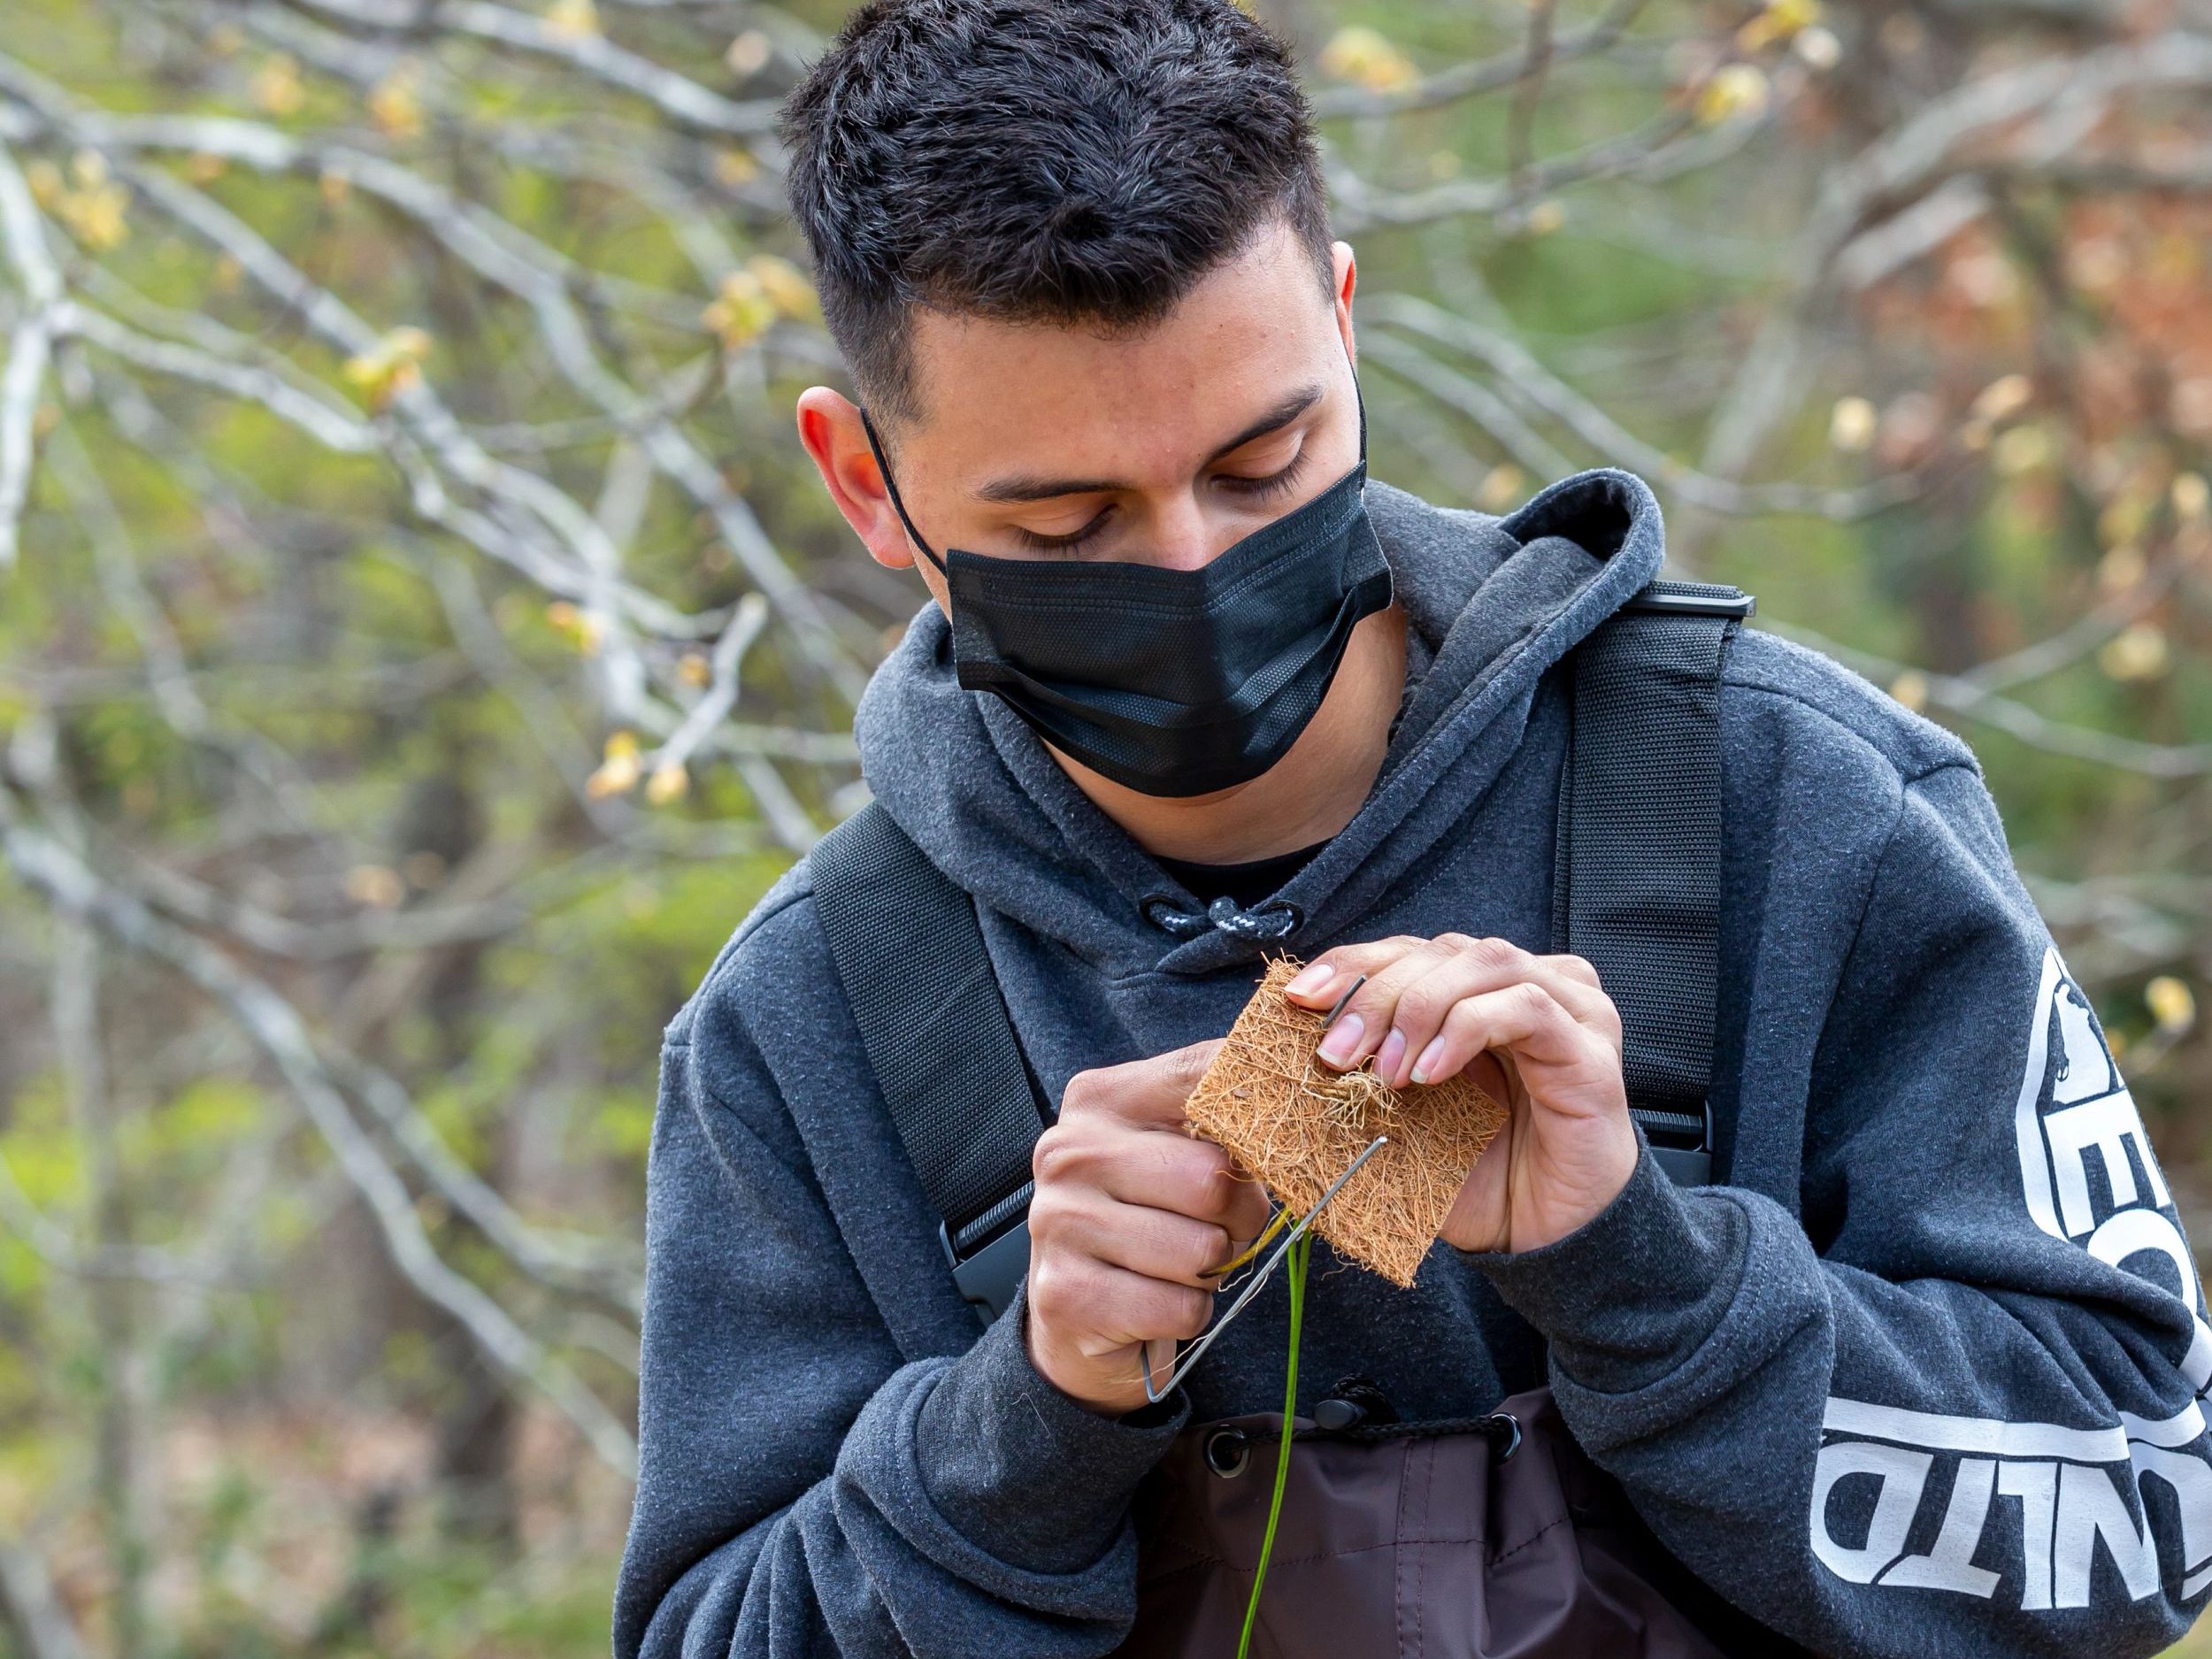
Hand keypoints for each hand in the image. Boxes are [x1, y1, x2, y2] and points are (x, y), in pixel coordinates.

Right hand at [1025, 1039, 1271, 1414]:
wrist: (1076, 1310)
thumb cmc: (1147, 1216)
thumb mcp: (1175, 1147)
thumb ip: (1223, 1110)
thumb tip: (1307, 1079)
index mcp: (1101, 1099)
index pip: (1207, 1077)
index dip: (1264, 1114)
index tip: (1282, 1139)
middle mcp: (1069, 1151)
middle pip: (1212, 1179)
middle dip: (1239, 1217)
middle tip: (1218, 1228)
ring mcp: (1060, 1223)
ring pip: (1202, 1251)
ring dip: (1211, 1271)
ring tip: (1177, 1264)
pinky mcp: (1067, 1296)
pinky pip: (1182, 1308)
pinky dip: (1188, 1313)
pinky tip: (1154, 1302)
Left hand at [1281, 935, 1635, 1254]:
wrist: (1544, 1238)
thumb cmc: (1480, 1173)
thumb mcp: (1407, 1114)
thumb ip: (1371, 1066)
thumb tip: (1301, 1041)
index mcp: (1482, 992)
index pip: (1413, 950)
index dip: (1353, 964)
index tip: (1300, 998)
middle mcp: (1530, 985)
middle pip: (1443, 950)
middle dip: (1377, 994)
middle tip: (1338, 1054)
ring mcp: (1570, 1010)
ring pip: (1484, 962)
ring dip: (1420, 1010)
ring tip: (1387, 1072)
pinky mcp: (1589, 1050)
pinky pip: (1525, 1007)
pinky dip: (1465, 1029)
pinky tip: (1431, 1074)